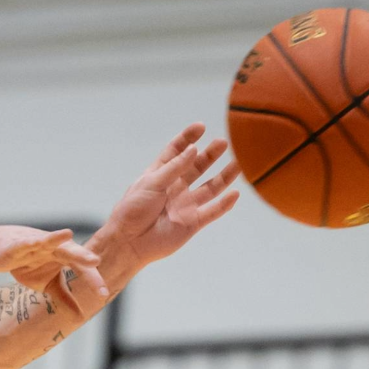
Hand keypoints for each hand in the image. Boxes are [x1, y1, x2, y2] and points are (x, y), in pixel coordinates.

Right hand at [0, 226, 104, 296]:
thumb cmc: (28, 263)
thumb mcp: (48, 284)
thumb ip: (64, 297)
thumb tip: (80, 316)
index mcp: (65, 257)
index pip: (82, 270)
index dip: (93, 280)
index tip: (103, 294)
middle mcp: (55, 248)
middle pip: (71, 253)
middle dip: (82, 256)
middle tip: (96, 261)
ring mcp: (38, 244)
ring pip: (50, 242)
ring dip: (58, 239)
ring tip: (69, 234)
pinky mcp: (19, 243)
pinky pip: (26, 243)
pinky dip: (32, 241)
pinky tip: (37, 242)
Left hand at [99, 124, 240, 268]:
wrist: (129, 241)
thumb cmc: (132, 210)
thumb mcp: (151, 183)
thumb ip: (174, 167)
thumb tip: (193, 149)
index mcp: (160, 174)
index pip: (176, 151)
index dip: (188, 138)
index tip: (201, 127)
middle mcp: (175, 187)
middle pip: (197, 167)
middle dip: (210, 154)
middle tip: (224, 142)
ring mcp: (185, 204)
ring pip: (210, 187)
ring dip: (224, 176)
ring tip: (239, 163)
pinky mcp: (192, 222)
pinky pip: (212, 211)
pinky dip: (224, 204)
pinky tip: (235, 194)